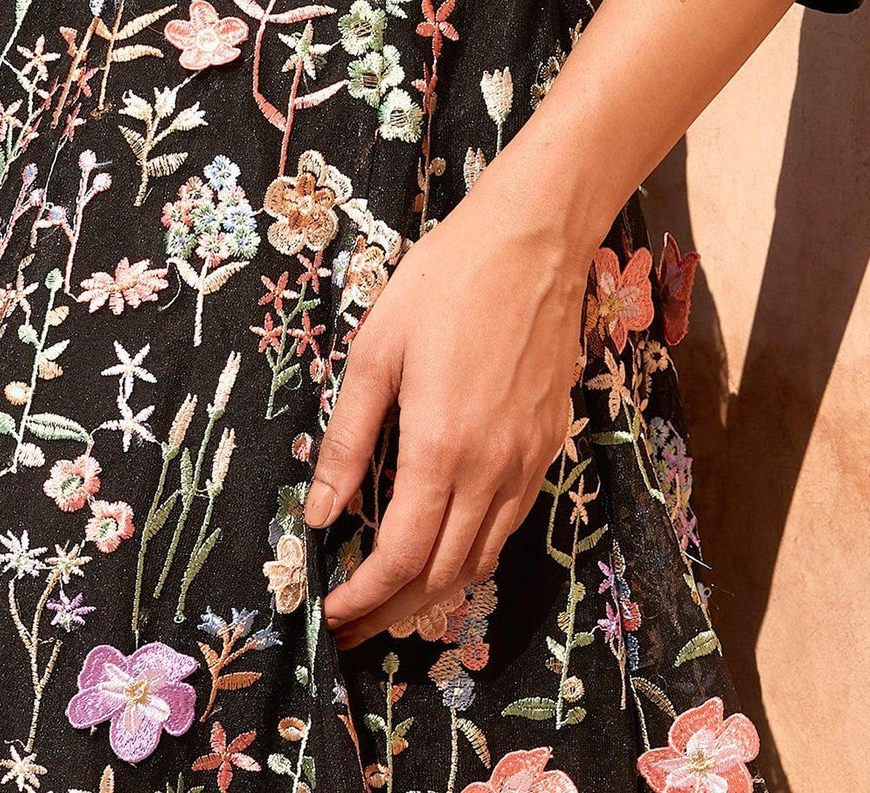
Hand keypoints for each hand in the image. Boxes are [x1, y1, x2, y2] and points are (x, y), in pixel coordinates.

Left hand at [303, 171, 588, 648]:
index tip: (332, 615)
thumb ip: (349, 440)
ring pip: (483, 557)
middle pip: (444, 576)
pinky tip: (446, 542)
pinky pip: (510, 523)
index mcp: (442, 449)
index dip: (364, 599)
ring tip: (392, 600)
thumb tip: (320, 515)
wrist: (533, 241)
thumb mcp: (377, 350)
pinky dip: (474, 552)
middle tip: (352, 627)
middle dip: (394, 613)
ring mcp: (528, 461)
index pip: (402, 559)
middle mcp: (492, 470)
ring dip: (436, 593)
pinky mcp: (550, 444)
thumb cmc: (445, 283)